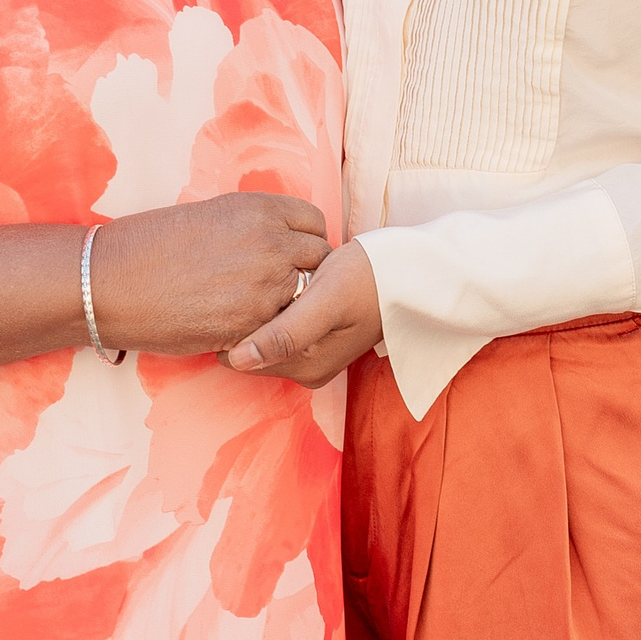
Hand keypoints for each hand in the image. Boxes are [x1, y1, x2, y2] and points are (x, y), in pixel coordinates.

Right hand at [89, 193, 331, 357]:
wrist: (111, 283)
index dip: (304, 240)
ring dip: (292, 303)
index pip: (315, 223)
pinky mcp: (252, 325)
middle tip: (281, 286)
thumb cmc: (149, 245)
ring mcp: (266, 286)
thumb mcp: (210, 214)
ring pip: (308, 298)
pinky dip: (271, 329)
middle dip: (306, 272)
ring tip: (263, 308)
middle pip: (320, 259)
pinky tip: (245, 327)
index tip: (290, 254)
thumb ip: (252, 224)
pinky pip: (283, 328)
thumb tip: (276, 238)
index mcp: (260, 209)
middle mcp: (271, 243)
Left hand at [227, 240, 382, 388]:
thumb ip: (285, 334)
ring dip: (258, 311)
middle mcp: (307, 369)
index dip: (231, 324)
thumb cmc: (371, 277)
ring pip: (264, 335)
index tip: (230, 290)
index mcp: (306, 367)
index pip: (240, 355)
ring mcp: (313, 355)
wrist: (410, 270)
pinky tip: (280, 283)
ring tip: (261, 276)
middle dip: (243, 318)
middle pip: (251, 347)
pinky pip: (279, 327)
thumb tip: (238, 361)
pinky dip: (274, 308)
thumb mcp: (327, 301)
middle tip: (245, 277)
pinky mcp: (318, 338)